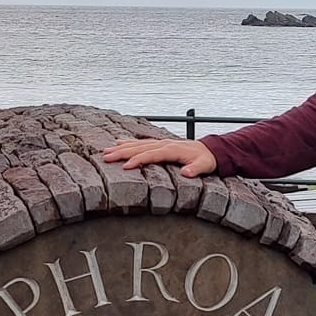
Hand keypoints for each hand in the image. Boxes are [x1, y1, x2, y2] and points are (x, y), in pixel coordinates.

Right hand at [102, 138, 217, 176]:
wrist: (210, 150)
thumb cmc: (206, 159)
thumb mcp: (204, 165)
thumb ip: (196, 169)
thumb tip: (186, 173)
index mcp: (172, 149)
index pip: (151, 154)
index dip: (138, 159)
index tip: (125, 166)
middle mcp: (163, 144)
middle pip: (139, 147)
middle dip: (122, 152)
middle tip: (106, 157)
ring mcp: (160, 143)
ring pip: (137, 144)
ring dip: (121, 147)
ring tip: (106, 151)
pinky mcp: (159, 144)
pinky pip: (141, 142)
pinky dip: (128, 142)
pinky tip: (118, 143)